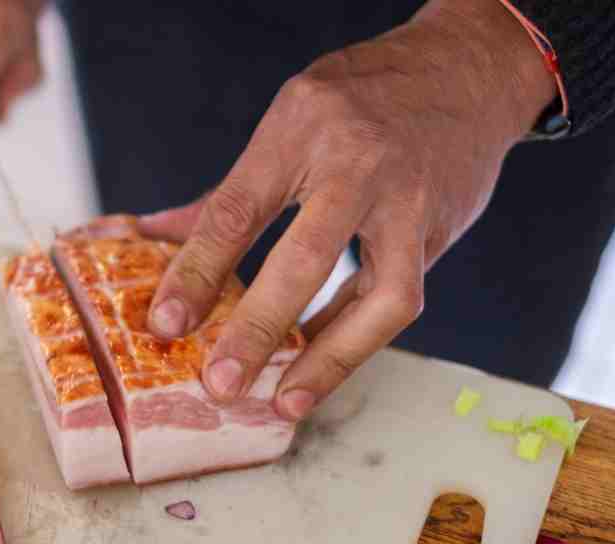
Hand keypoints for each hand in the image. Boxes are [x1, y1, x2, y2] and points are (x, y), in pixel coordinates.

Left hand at [141, 0, 556, 419]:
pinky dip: (356, 338)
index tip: (165, 324)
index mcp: (299, 127)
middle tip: (221, 383)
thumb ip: (225, 194)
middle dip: (259, 328)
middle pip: (306, 257)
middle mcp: (358, 162)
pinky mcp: (439, 231)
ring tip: (285, 401)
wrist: (466, 71)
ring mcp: (407, 199)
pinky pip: (399, 298)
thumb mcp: (287, 123)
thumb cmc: (360, 100)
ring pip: (378, 295)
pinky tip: (318, 364)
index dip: (197, 272)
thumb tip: (148, 240)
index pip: (238, 210)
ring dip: (329, 357)